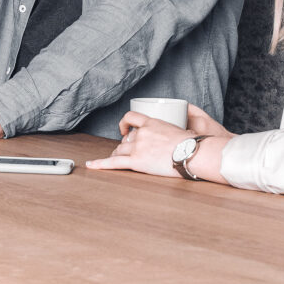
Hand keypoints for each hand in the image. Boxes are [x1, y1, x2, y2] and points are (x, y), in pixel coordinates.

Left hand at [86, 108, 232, 178]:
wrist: (193, 154)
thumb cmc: (193, 146)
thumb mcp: (180, 131)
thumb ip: (171, 132)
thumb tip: (181, 135)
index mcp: (152, 123)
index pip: (132, 117)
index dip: (125, 124)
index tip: (125, 129)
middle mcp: (142, 134)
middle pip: (125, 139)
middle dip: (125, 146)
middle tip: (131, 153)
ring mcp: (138, 147)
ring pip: (119, 150)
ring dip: (119, 155)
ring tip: (121, 160)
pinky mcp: (136, 161)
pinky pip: (114, 162)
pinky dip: (100, 164)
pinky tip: (90, 165)